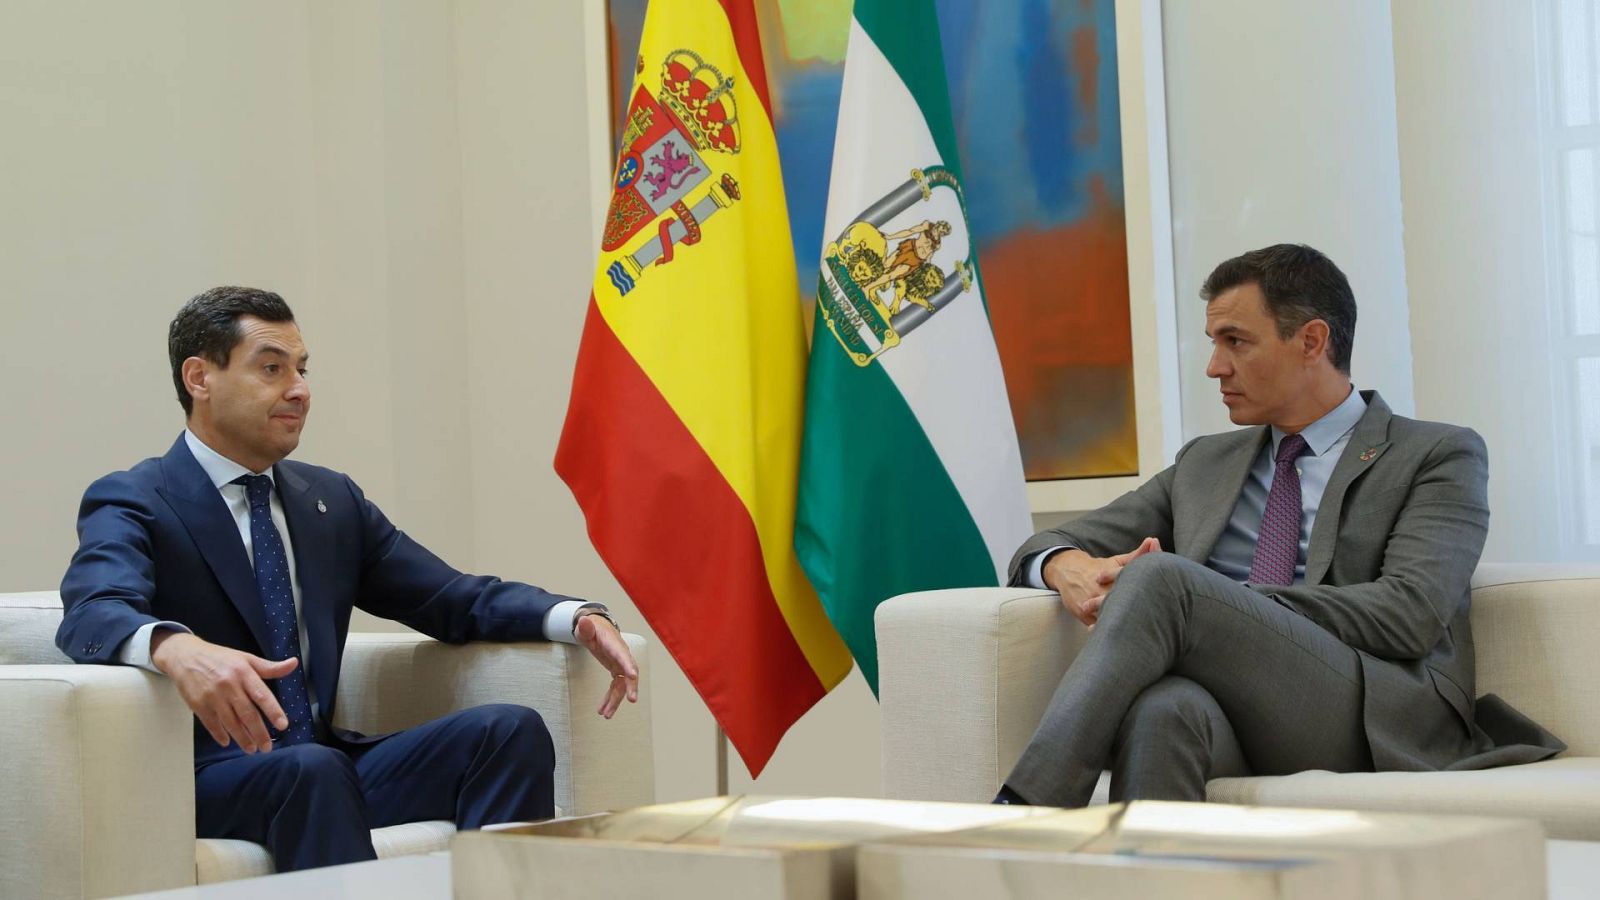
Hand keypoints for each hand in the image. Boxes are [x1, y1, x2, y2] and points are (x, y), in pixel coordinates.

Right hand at [150, 631, 296, 752]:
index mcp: (244, 673)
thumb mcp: (246, 658)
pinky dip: (220, 734)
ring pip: (230, 722)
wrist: (185, 656)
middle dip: (259, 733)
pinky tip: (228, 742)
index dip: (273, 711)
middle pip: (247, 714)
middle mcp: (229, 686)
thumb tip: (294, 664)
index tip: (283, 725)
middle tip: (267, 748)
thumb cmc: (220, 658)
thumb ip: (269, 667)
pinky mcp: (198, 705)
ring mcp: (212, 697)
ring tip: (252, 749)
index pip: (262, 695)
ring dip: (242, 738)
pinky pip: (211, 724)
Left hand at [575, 612, 638, 718]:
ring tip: (606, 715)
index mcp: (614, 644)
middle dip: (631, 686)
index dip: (628, 665)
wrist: (596, 628)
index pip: (622, 655)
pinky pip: (616, 687)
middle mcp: (621, 655)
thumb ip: (585, 627)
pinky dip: (610, 699)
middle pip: (629, 672)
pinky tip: (602, 710)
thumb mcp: (584, 627)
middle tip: (632, 700)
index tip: (633, 676)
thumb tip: (583, 621)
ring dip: (616, 700)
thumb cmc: (590, 628)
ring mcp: (620, 664)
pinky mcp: (616, 670)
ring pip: (622, 685)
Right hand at [1042, 537, 1161, 626]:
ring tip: (1138, 634)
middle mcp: (1101, 589)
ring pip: (1108, 617)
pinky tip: (1121, 639)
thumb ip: (1138, 554)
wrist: (1067, 570)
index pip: (1132, 587)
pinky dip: (1106, 631)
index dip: (1147, 593)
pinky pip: (1096, 626)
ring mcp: (1090, 602)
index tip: (1161, 602)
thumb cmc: (1098, 567)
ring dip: (1122, 624)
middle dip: (1136, 613)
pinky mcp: (1082, 613)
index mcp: (1113, 577)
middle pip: (1121, 604)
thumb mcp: (1116, 561)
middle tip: (1154, 625)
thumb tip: (1153, 541)